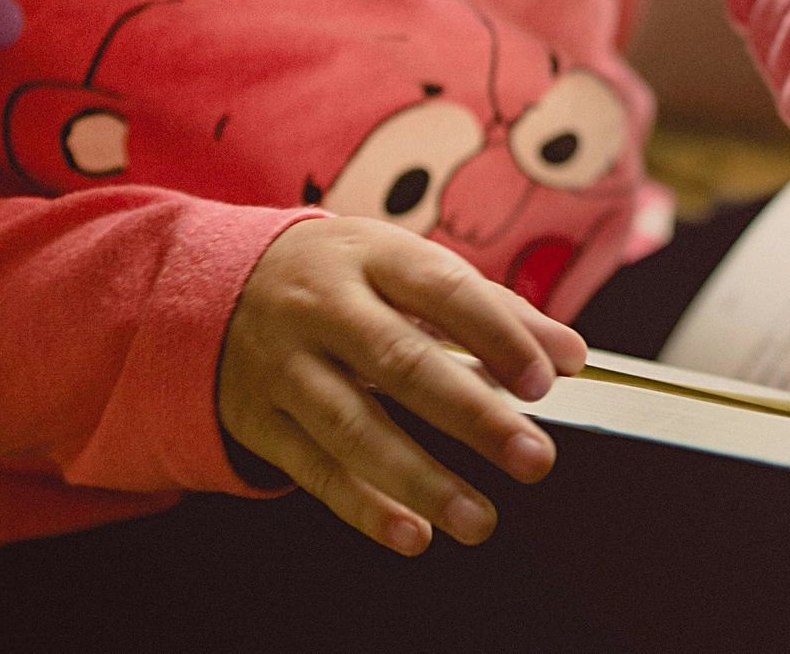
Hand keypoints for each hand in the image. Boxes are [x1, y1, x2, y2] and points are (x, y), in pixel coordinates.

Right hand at [216, 216, 586, 555]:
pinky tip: (413, 532)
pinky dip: (364, 507)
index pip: (442, 290)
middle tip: (533, 457)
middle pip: (399, 363)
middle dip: (472, 414)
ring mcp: (284, 365)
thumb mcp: (408, 267)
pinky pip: (314, 469)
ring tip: (479, 518)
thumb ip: (494, 309)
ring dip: (420, 479)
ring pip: (352, 426)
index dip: (496, 334)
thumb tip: (568, 355)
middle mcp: (323, 308)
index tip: (544, 380)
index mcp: (372, 256)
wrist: (220, 287)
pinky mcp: (259, 419)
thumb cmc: (345, 280)